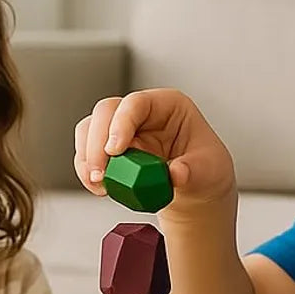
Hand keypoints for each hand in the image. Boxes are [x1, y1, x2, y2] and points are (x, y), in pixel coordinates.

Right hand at [73, 88, 236, 211]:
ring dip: (87, 157)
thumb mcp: (208, 171)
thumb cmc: (205, 170)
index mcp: (168, 105)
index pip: (137, 103)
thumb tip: (175, 174)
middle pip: (106, 112)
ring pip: (90, 129)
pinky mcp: (109, 150)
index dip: (121, 123)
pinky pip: (87, 152)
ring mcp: (122, 130)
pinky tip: (99, 188)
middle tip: (101, 174)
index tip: (115, 150)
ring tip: (99, 185)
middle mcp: (141, 113)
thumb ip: (192, 171)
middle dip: (97, 143)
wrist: (195, 191)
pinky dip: (86, 170)